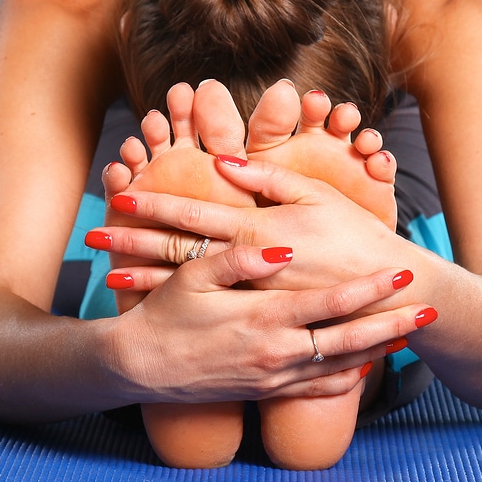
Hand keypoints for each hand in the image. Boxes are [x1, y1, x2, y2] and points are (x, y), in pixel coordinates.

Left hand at [92, 156, 415, 293]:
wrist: (390, 294)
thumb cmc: (356, 236)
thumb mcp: (316, 195)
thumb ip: (267, 178)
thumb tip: (224, 161)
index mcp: (260, 231)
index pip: (194, 215)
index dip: (154, 204)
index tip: (116, 197)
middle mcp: (249, 267)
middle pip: (178, 252)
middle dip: (133, 243)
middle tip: (91, 237)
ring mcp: (252, 298)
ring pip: (187, 288)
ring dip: (144, 280)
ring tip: (106, 275)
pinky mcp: (261, 319)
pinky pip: (208, 314)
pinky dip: (176, 309)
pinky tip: (147, 310)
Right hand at [108, 242, 432, 404]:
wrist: (139, 367)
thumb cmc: (165, 314)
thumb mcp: (194, 275)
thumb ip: (240, 258)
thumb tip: (281, 249)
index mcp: (263, 318)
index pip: (331, 304)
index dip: (370, 289)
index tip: (399, 274)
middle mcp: (276, 353)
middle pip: (350, 341)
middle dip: (394, 325)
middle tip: (429, 311)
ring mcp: (274, 377)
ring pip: (341, 368)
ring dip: (379, 352)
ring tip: (409, 336)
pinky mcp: (267, 391)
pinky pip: (318, 389)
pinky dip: (348, 379)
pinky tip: (366, 367)